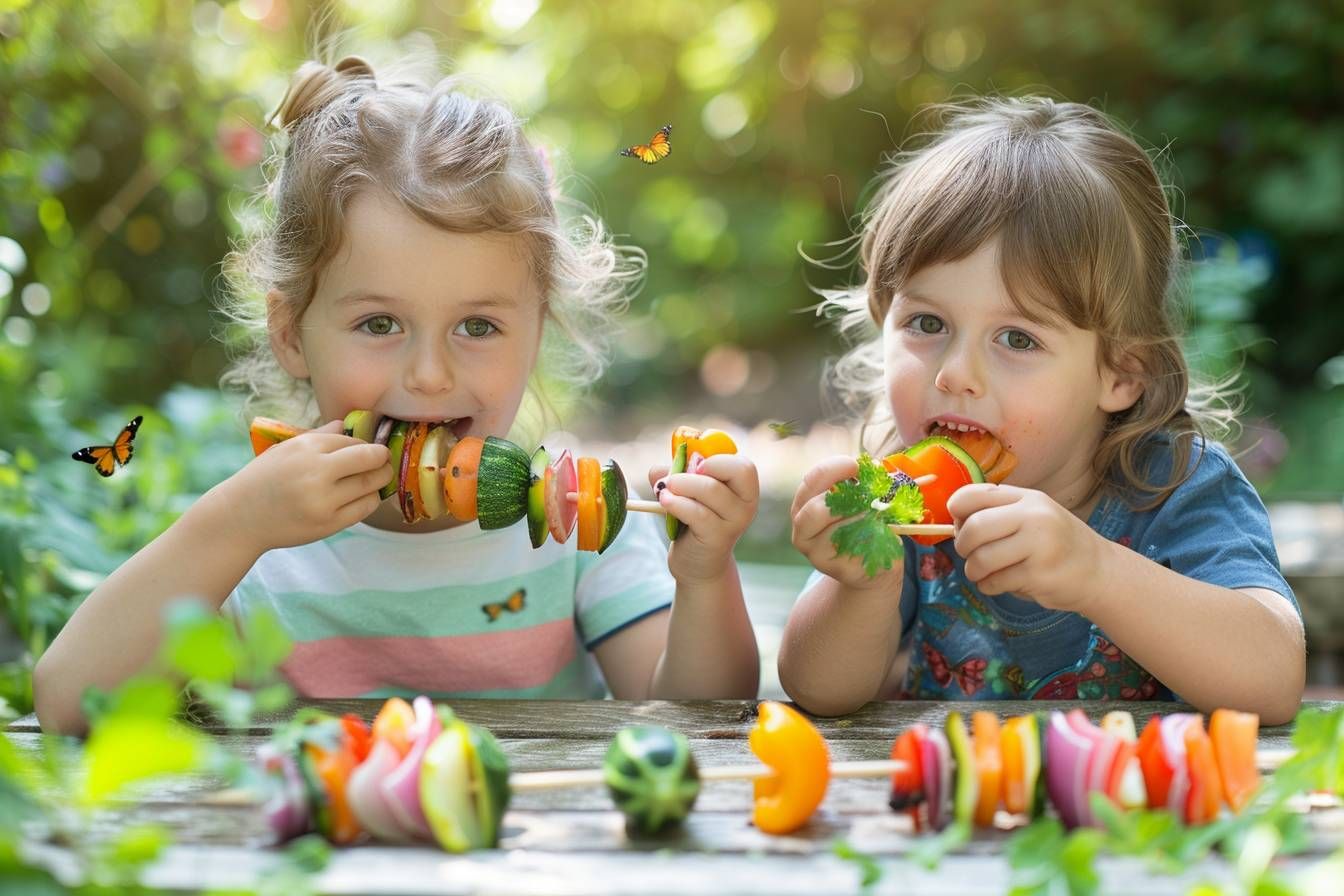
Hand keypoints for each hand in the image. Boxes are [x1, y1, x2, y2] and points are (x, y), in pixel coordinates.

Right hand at [219, 419, 390, 552]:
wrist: (239, 517)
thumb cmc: (264, 479)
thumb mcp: (286, 449)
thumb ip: (319, 436)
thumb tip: (347, 424)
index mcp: (305, 447)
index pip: (352, 440)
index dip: (365, 444)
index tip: (369, 449)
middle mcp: (316, 472)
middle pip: (369, 459)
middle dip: (382, 459)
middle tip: (385, 460)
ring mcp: (323, 500)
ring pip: (371, 485)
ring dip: (380, 479)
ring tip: (378, 477)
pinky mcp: (328, 524)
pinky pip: (364, 508)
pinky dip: (371, 499)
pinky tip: (366, 495)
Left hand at [648, 454, 758, 585]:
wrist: (698, 564)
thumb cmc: (694, 522)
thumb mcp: (687, 493)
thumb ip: (675, 475)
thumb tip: (658, 471)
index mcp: (744, 490)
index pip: (743, 466)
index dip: (718, 461)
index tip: (694, 466)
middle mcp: (746, 505)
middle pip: (732, 472)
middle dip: (698, 469)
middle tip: (674, 479)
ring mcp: (734, 522)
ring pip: (711, 489)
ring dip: (681, 485)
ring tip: (664, 492)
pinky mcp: (718, 538)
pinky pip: (697, 512)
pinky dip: (676, 503)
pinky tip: (664, 502)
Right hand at [789, 456, 902, 594]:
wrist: (873, 564)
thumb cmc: (862, 524)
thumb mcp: (855, 500)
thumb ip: (855, 484)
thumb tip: (871, 467)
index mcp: (803, 506)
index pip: (809, 483)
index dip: (831, 470)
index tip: (854, 465)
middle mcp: (802, 531)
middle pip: (813, 510)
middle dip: (845, 498)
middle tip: (868, 494)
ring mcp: (815, 553)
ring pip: (835, 531)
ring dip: (859, 518)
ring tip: (874, 514)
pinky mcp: (836, 569)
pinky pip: (854, 548)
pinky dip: (869, 536)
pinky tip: (878, 532)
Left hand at [947, 483, 1102, 611]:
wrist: (1099, 571)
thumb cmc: (1056, 542)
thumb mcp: (1033, 515)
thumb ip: (998, 512)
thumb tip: (953, 521)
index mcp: (1027, 498)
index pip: (974, 494)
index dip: (956, 510)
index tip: (958, 524)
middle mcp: (1034, 517)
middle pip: (974, 528)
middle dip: (962, 545)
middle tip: (967, 553)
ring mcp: (1039, 546)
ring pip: (981, 559)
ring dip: (973, 570)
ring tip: (981, 572)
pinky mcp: (1039, 575)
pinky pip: (995, 582)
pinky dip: (988, 586)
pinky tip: (999, 584)